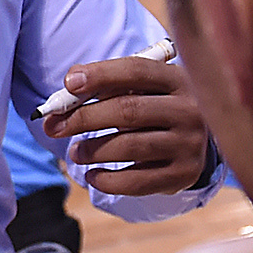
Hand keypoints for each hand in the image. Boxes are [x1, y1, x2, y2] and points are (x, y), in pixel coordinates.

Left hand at [45, 53, 212, 195]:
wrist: (197, 142)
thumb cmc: (155, 108)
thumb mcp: (142, 89)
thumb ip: (107, 85)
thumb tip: (66, 91)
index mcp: (177, 79)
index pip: (135, 71)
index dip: (100, 75)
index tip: (68, 84)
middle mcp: (189, 110)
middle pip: (128, 110)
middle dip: (84, 118)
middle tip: (54, 127)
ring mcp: (189, 144)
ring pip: (130, 146)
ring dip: (93, 150)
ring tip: (75, 152)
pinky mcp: (184, 175)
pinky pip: (138, 181)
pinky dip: (108, 180)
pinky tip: (93, 176)